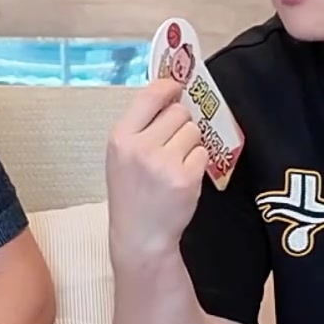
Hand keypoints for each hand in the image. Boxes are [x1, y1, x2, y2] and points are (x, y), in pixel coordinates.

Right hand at [106, 77, 208, 264]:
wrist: (140, 236)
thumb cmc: (131, 193)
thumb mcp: (121, 156)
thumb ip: (140, 126)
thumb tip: (170, 93)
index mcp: (120, 138)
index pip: (150, 95)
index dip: (168, 87)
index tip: (176, 88)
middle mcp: (140, 147)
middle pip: (178, 112)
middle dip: (180, 124)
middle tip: (171, 144)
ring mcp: (164, 163)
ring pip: (193, 131)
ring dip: (190, 144)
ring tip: (175, 164)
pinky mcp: (186, 179)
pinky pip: (203, 153)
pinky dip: (197, 163)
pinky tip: (183, 177)